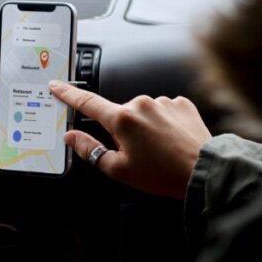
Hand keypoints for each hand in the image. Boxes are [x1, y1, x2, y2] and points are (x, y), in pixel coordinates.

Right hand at [49, 80, 211, 198]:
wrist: (204, 170)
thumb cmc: (163, 174)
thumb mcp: (119, 170)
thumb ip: (90, 150)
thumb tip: (71, 136)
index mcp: (122, 119)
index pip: (87, 102)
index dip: (69, 94)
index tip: (57, 86)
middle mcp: (141, 103)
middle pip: (120, 114)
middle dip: (123, 131)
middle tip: (139, 155)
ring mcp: (163, 101)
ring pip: (143, 113)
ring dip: (146, 128)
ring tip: (161, 152)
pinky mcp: (182, 103)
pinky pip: (164, 111)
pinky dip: (164, 124)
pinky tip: (172, 141)